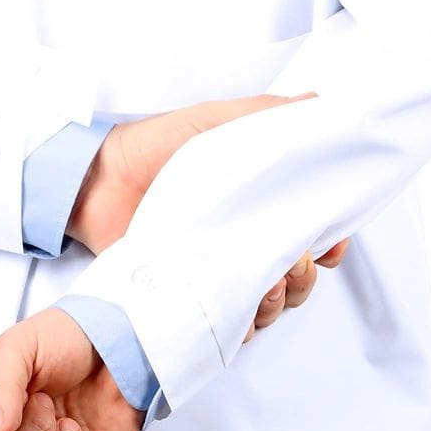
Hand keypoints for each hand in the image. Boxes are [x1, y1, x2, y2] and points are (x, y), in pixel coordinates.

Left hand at [65, 92, 350, 341]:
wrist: (97, 182)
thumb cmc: (154, 148)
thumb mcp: (214, 123)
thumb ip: (266, 116)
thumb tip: (316, 103)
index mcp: (261, 206)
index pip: (316, 233)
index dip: (332, 242)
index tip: (332, 242)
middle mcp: (248, 244)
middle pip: (303, 278)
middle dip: (307, 276)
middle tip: (295, 260)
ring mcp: (223, 275)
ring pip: (276, 306)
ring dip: (281, 299)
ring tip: (267, 282)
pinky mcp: (197, 299)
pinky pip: (235, 327)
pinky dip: (244, 323)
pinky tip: (238, 305)